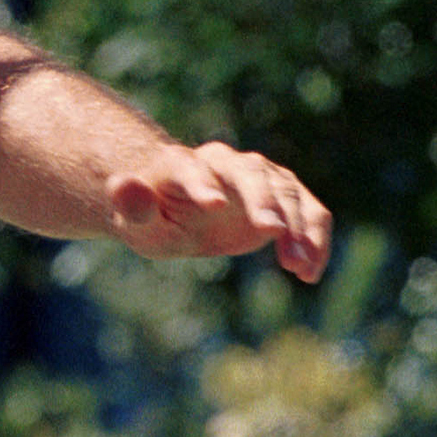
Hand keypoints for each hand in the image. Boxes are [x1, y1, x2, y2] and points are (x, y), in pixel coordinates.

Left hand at [107, 141, 332, 282]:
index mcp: (182, 164)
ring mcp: (259, 177)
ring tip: (296, 267)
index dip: (202, 184)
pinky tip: (308, 273)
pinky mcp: (283, 197)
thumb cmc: (152, 217)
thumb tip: (121, 185)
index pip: (192, 168)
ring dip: (297, 226)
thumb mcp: (137, 222)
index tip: (213, 206)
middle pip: (251, 173)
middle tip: (272, 230)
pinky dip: (315, 238)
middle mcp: (225, 163)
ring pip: (288, 191)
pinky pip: (311, 212)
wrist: (175, 212)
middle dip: (262, 199)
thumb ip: (132, 206)